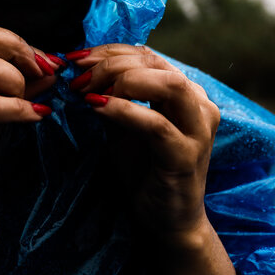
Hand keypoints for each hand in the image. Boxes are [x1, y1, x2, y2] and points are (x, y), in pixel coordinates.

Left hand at [66, 44, 236, 274]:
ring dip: (121, 80)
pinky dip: (123, 109)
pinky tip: (96, 106)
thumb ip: (112, 97)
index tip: (75, 57)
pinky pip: (155, 123)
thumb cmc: (145, 171)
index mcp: (187, 93)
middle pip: (156, 64)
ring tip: (87, 89)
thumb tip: (79, 70)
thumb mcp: (124, 127)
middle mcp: (200, 105)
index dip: (110, 52)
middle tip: (76, 75)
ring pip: (166, 84)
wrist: (167, 222)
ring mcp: (198, 130)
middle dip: (111, 63)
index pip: (148, 56)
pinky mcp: (187, 155)